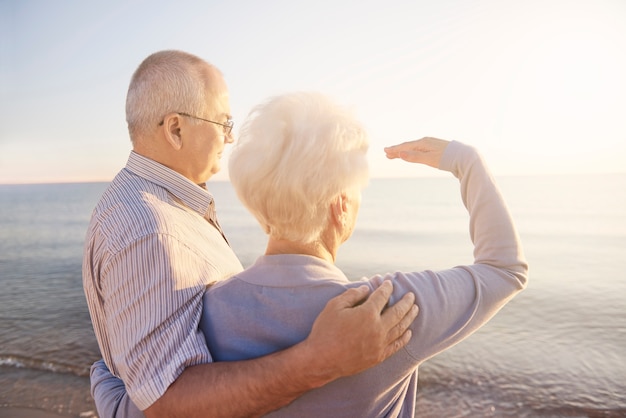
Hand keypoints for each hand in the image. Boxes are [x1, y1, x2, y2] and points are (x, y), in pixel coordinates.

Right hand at [303, 281, 417, 382]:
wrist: (321, 360)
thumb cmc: (325, 330)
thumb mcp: (334, 306)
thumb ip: (352, 295)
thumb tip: (367, 288)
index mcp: (367, 313)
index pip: (382, 296)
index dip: (386, 288)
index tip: (389, 283)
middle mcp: (378, 328)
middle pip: (398, 311)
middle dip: (406, 301)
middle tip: (411, 295)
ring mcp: (380, 343)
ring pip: (401, 328)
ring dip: (410, 317)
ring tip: (415, 309)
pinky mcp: (379, 356)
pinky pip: (397, 345)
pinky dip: (404, 338)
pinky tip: (409, 332)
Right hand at [384, 137, 449, 168]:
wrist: (464, 156)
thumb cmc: (447, 158)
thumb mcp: (429, 159)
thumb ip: (414, 157)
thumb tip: (400, 154)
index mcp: (423, 143)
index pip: (405, 147)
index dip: (395, 149)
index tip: (385, 151)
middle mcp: (426, 141)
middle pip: (408, 146)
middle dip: (397, 150)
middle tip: (387, 154)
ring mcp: (431, 144)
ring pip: (413, 148)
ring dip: (404, 151)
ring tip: (396, 155)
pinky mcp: (435, 148)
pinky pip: (419, 149)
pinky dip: (412, 151)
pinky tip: (412, 153)